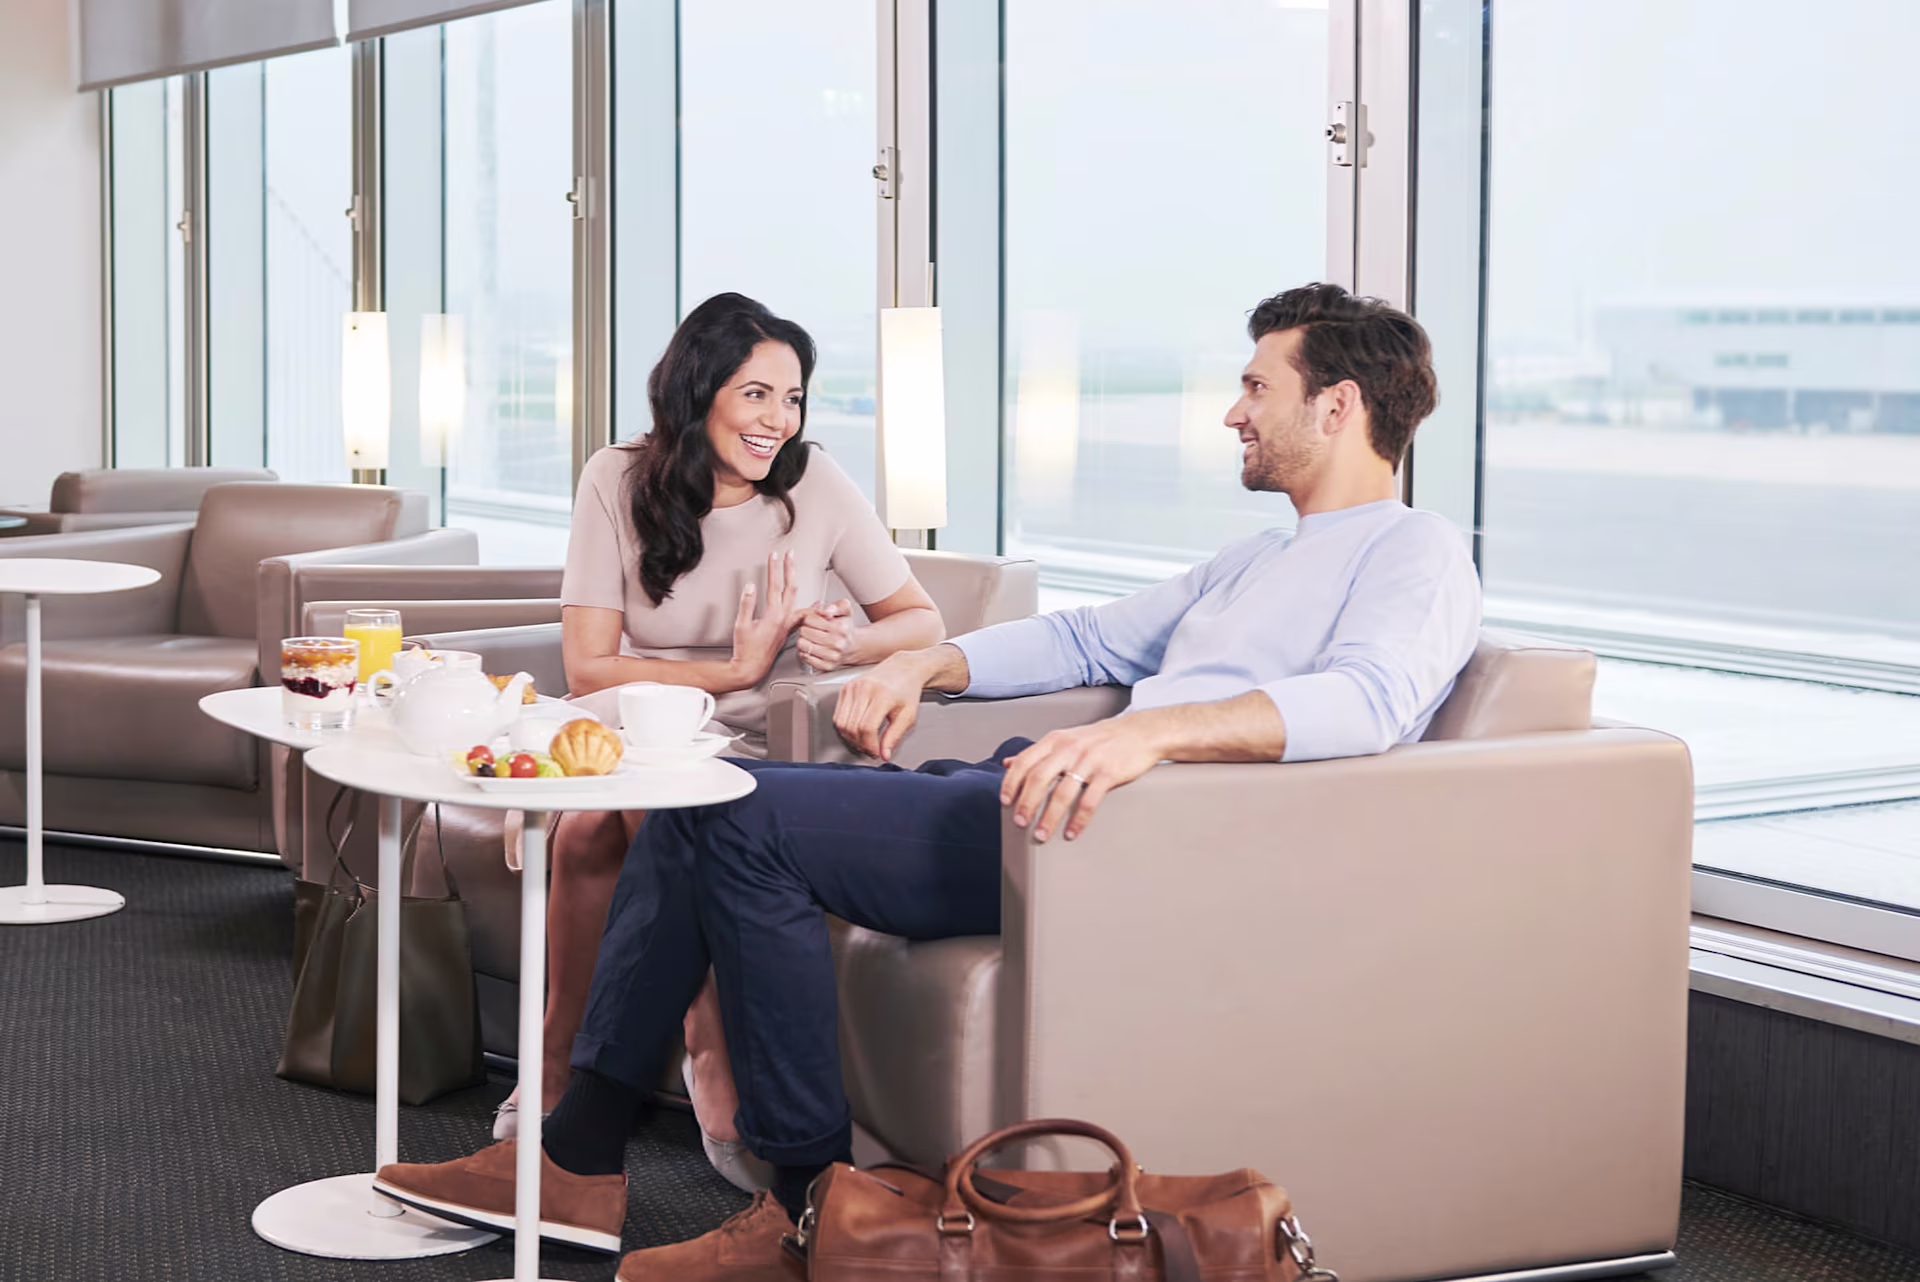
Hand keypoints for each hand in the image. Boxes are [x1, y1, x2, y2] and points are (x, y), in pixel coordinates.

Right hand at [727, 551, 803, 689]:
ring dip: (796, 583)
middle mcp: (784, 618)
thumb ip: (746, 604)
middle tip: (790, 554)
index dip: (774, 568)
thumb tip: (751, 586)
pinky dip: (810, 607)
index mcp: (773, 615)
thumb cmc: (746, 649)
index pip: (775, 585)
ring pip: (798, 599)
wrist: (752, 668)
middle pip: (790, 587)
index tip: (773, 555)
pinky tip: (817, 605)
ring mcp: (787, 624)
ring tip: (796, 570)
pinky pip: (803, 615)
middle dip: (789, 568)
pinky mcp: (788, 630)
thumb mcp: (741, 625)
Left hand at [796, 598, 860, 671]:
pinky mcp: (826, 666)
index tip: (815, 621)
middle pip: (804, 632)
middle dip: (806, 629)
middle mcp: (837, 643)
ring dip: (804, 640)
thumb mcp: (845, 610)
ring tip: (812, 639)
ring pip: (802, 645)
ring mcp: (832, 656)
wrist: (853, 646)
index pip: (809, 619)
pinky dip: (805, 652)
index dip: (810, 618)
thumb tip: (827, 611)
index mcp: (840, 628)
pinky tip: (813, 648)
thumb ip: (837, 606)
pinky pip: (805, 657)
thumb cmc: (845, 628)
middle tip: (813, 630)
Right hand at [834, 650, 935, 760]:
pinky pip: (838, 714)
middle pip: (852, 727)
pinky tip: (856, 731)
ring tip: (863, 741)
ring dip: (850, 738)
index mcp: (882, 695)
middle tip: (870, 750)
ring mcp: (852, 687)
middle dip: (860, 744)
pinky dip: (845, 727)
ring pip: (841, 722)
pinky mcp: (845, 687)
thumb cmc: (907, 691)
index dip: (870, 745)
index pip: (867, 728)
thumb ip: (894, 736)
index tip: (876, 752)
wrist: (902, 669)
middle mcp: (864, 689)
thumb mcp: (908, 716)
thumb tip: (884, 755)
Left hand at [1000, 717, 1164, 842]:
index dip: (1011, 782)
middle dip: (1026, 803)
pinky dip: (1078, 820)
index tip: (1005, 802)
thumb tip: (1006, 763)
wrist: (1139, 732)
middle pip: (1039, 777)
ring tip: (1041, 836)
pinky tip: (1071, 833)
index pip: (1025, 761)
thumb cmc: (1099, 739)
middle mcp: (1069, 748)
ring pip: (1062, 792)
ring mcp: (1089, 760)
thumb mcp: (1064, 739)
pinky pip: (1089, 800)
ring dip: (1049, 817)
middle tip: (1020, 823)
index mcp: (1055, 740)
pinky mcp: (1108, 773)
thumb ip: (1037, 752)